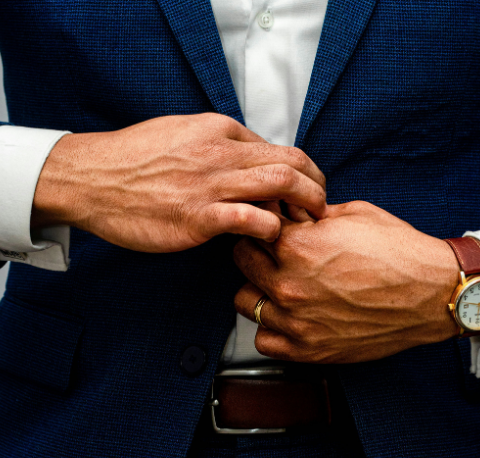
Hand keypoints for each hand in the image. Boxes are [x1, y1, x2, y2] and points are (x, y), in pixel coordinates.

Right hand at [31, 114, 325, 251]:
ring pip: (280, 186)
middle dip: (317, 187)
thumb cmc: (135, 158)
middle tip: (321, 207)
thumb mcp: (181, 132)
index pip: (279, 149)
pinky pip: (252, 221)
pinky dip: (270, 230)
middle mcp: (220, 153)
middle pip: (291, 164)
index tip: (306, 190)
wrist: (92, 178)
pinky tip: (268, 239)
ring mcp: (210, 185)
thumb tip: (252, 158)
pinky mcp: (199, 217)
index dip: (302, 172)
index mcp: (219, 130)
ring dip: (304, 207)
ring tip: (307, 226)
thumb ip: (219, 143)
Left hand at [233, 201, 459, 363]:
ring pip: (245, 301)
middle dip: (256, 251)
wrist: (432, 293)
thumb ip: (310, 215)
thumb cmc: (398, 252)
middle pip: (242, 261)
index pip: (251, 229)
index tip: (271, 227)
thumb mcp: (352, 215)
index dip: (262, 224)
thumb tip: (288, 213)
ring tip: (280, 285)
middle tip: (274, 252)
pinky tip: (288, 316)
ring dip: (258, 289)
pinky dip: (270, 328)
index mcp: (296, 246)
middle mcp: (288, 285)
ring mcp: (296, 321)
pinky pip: (264, 341)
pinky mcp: (309, 349)